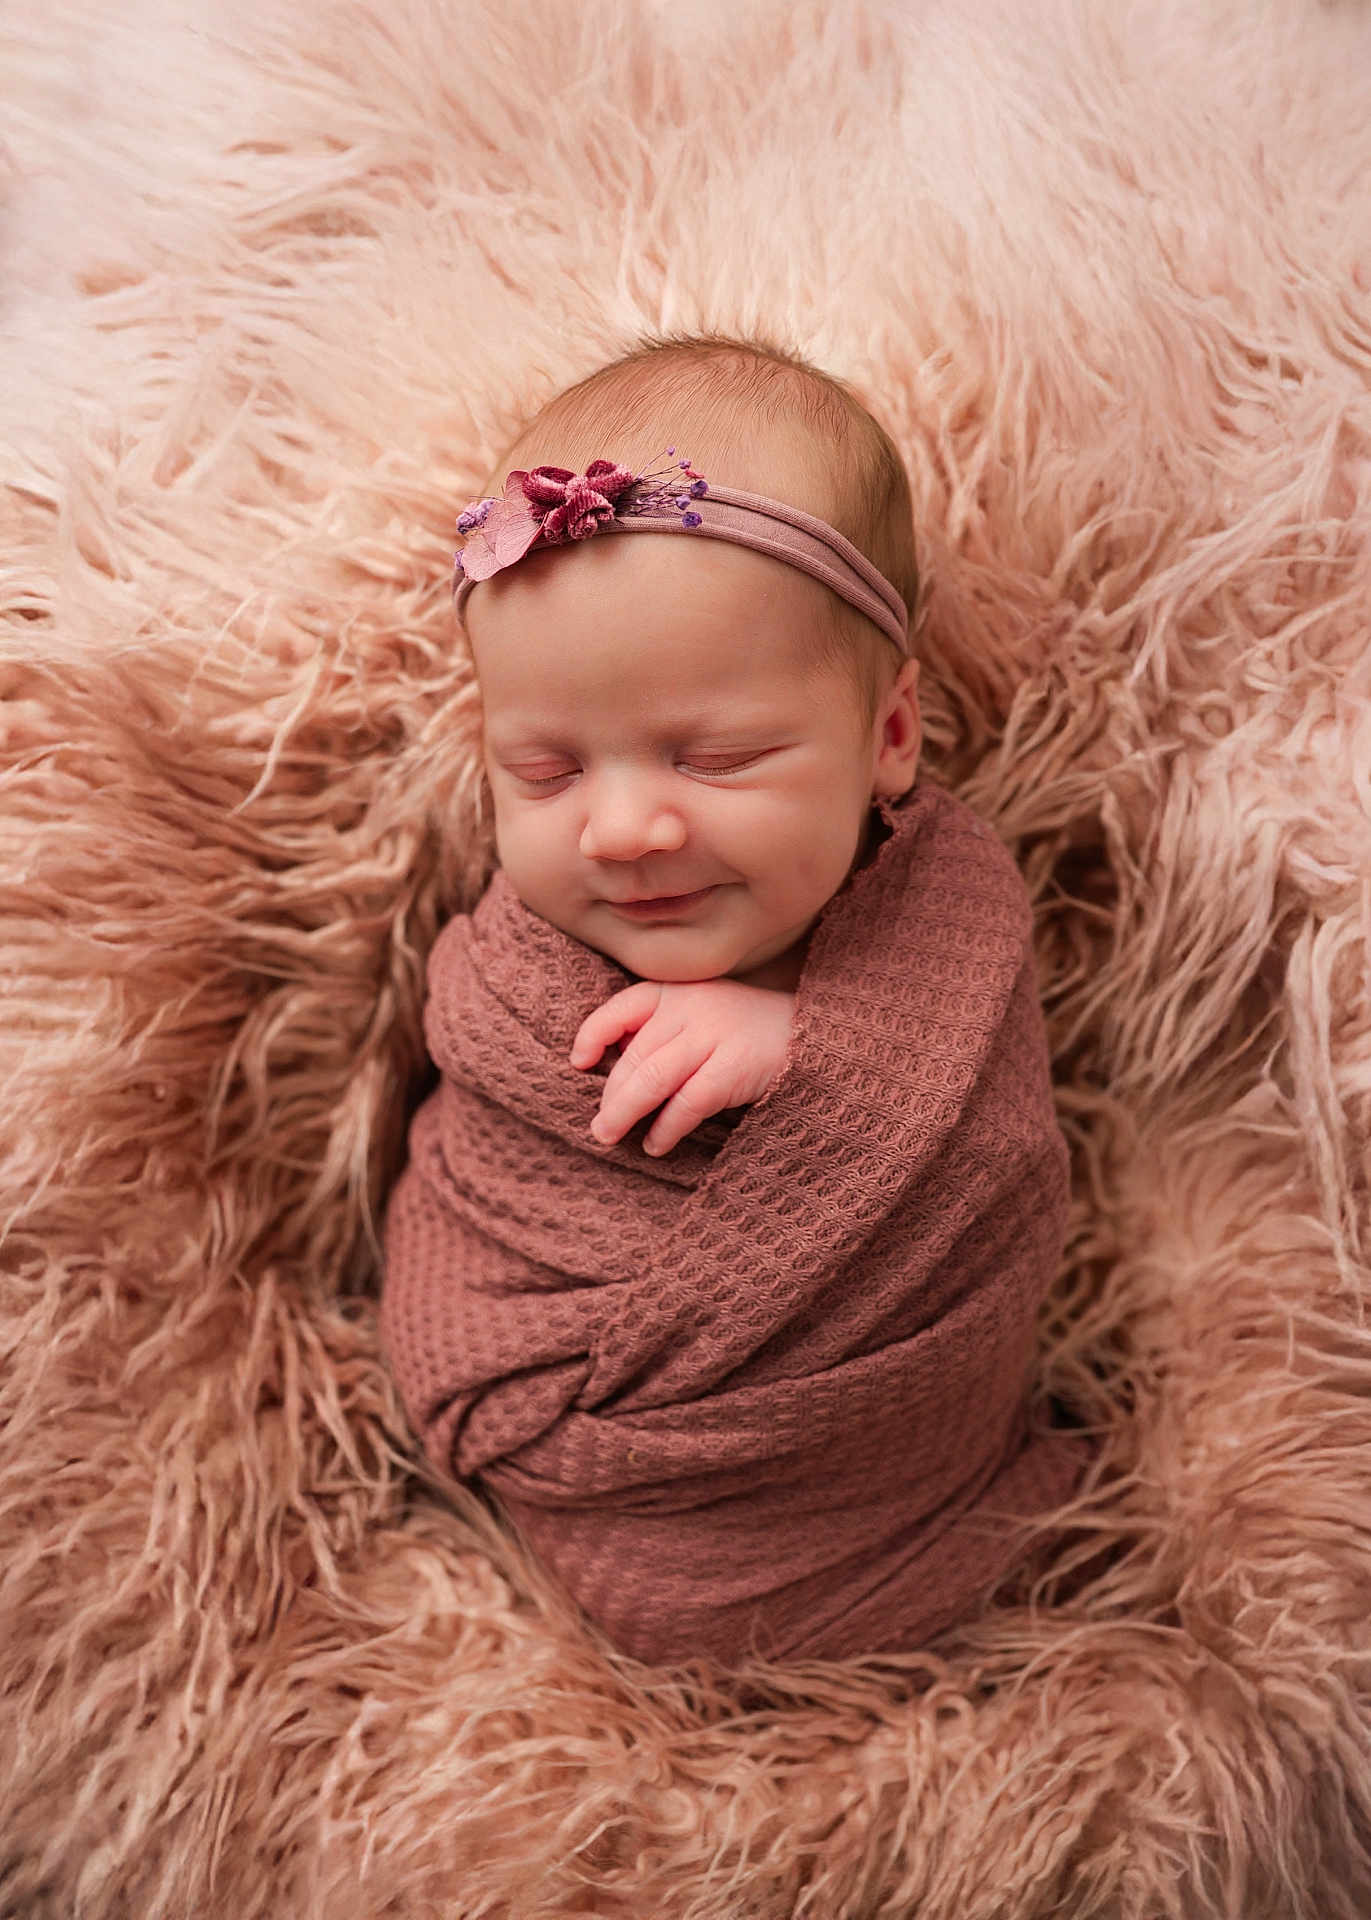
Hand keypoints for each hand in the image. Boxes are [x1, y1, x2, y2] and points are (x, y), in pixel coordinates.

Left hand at [569, 979, 796, 1156]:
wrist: (812, 1037)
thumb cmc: (742, 1032)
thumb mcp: (698, 1014)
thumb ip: (658, 1030)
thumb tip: (607, 1068)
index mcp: (676, 991)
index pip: (620, 1009)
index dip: (592, 1036)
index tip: (579, 1064)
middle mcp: (692, 1007)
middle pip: (634, 1056)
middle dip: (609, 1096)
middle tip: (599, 1128)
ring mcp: (714, 1035)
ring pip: (652, 1079)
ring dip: (624, 1113)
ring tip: (609, 1137)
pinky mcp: (734, 1067)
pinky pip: (687, 1102)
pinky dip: (666, 1128)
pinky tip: (656, 1144)